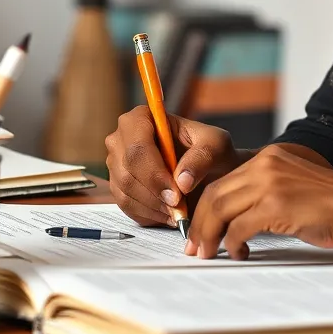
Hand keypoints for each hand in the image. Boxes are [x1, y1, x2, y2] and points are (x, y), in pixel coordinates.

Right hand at [105, 107, 249, 227]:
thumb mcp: (217, 145)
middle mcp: (121, 138)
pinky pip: (126, 207)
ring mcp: (115, 164)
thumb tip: (182, 181)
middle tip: (179, 207)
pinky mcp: (118, 186)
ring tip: (179, 211)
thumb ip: (203, 156)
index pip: (138, 147)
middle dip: (155, 194)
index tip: (176, 194)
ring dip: (153, 207)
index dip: (154, 173)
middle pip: (127, 172)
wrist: (208, 169)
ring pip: (125, 192)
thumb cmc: (210, 150)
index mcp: (141, 117)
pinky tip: (169, 215)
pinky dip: (149, 215)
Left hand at [186, 144, 332, 257]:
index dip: (204, 208)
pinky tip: (240, 253)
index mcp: (268, 157)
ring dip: (210, 236)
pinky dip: (233, 245)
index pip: (222, 181)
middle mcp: (265, 165)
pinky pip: (239, 228)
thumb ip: (263, 191)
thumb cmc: (329, 203)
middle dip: (200, 224)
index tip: (198, 228)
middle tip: (194, 247)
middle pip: (215, 194)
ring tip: (209, 252)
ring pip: (221, 210)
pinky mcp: (275, 206)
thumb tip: (234, 218)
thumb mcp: (291, 185)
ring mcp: (269, 184)